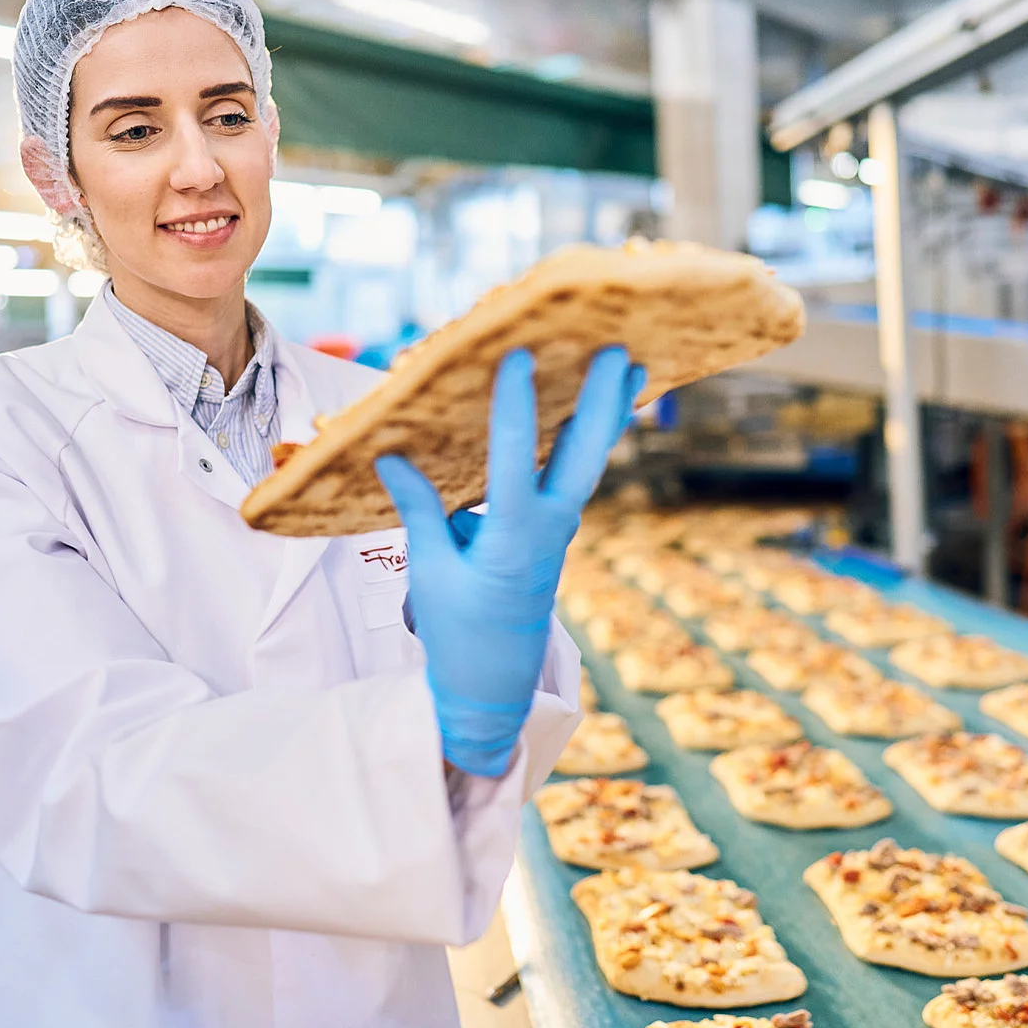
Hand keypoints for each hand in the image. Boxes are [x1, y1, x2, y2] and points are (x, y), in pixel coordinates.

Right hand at [375, 347, 645, 777]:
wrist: (495, 681)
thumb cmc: (460, 629)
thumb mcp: (430, 572)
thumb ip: (420, 509)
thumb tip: (391, 453)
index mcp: (513, 538)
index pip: (514, 460)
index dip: (515, 405)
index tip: (518, 355)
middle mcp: (550, 526)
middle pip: (583, 453)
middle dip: (599, 398)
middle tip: (619, 347)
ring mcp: (562, 526)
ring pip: (591, 457)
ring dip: (611, 409)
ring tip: (636, 363)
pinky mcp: (558, 527)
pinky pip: (580, 469)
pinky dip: (594, 433)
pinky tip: (610, 404)